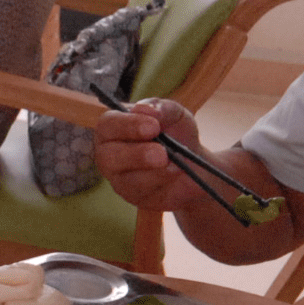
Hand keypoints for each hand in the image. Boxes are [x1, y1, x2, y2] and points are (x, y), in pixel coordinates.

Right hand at [90, 98, 218, 216]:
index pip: (107, 124)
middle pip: (107, 156)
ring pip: (127, 178)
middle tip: (162, 154)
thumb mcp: (176, 115)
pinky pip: (142, 193)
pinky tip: (175, 174)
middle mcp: (109, 152)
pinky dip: (162, 183)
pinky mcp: (132, 196)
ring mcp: (118, 177)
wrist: (196, 164)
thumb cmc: (177, 134)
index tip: (154, 127)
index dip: (127, 125)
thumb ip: (161, 108)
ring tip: (177, 163)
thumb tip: (145, 109)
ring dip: (156, 171)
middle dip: (136, 154)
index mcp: (114, 127)